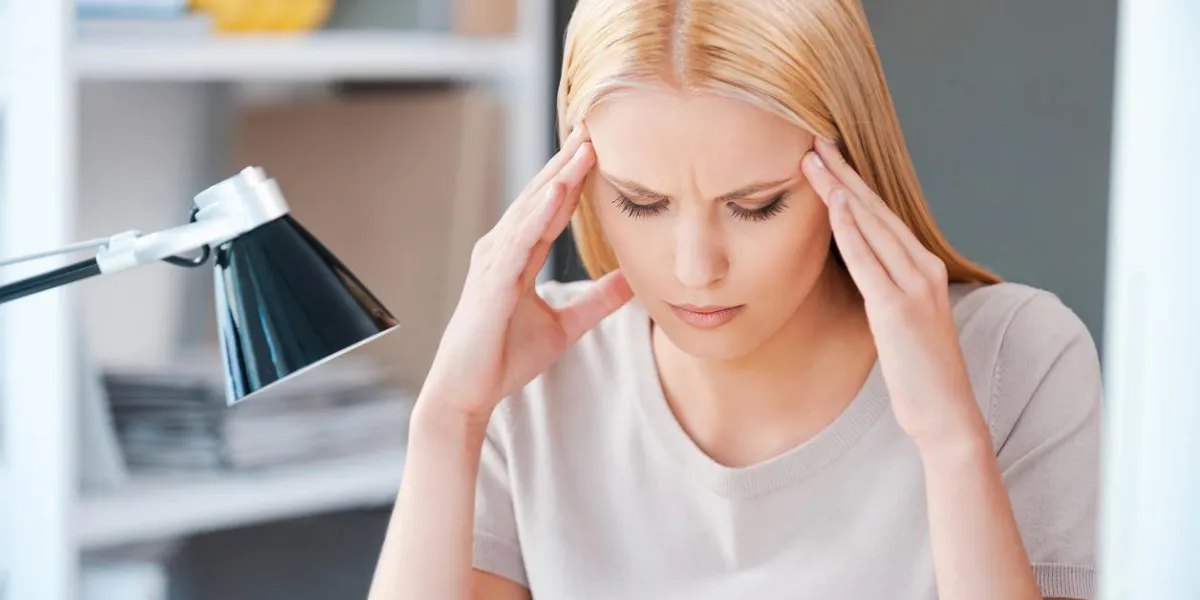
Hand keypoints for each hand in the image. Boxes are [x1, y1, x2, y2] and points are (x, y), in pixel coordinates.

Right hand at [420, 124, 633, 424]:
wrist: (468, 391)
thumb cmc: (504, 357)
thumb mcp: (565, 326)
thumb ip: (598, 301)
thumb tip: (634, 280)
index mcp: (517, 255)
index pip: (551, 206)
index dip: (574, 174)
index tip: (598, 143)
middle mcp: (502, 249)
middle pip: (541, 196)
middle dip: (567, 160)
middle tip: (594, 124)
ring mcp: (493, 262)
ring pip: (532, 209)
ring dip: (559, 176)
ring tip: (585, 146)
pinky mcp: (492, 281)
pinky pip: (520, 240)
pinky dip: (539, 213)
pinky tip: (559, 189)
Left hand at [800, 137, 987, 451]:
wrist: (945, 412)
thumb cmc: (918, 371)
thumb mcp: (900, 319)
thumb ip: (885, 288)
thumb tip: (857, 270)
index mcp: (923, 267)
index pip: (881, 216)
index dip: (852, 183)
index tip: (827, 157)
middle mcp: (922, 267)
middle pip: (874, 209)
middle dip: (842, 173)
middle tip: (813, 141)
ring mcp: (913, 286)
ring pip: (869, 226)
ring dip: (839, 190)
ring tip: (812, 160)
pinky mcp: (897, 308)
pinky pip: (868, 260)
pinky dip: (850, 230)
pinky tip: (833, 204)